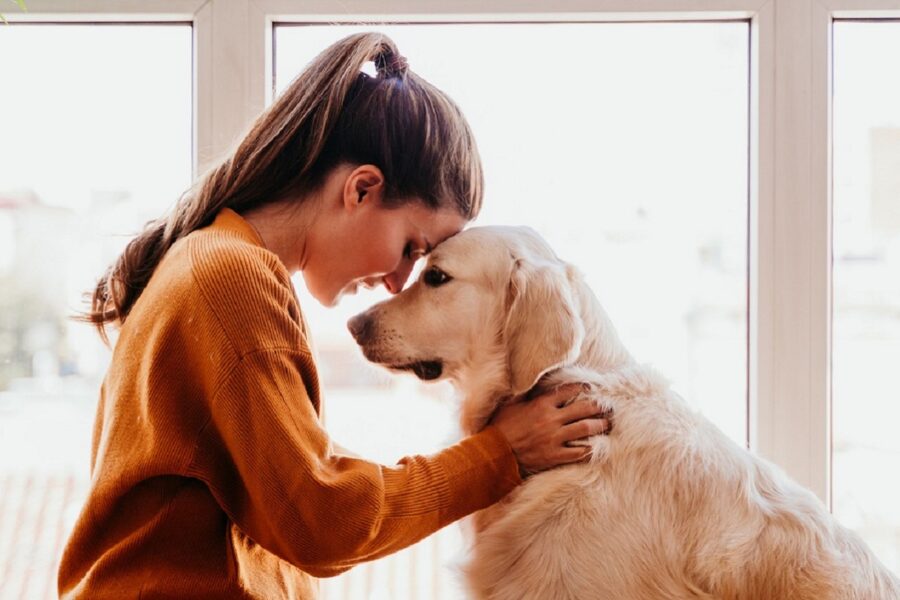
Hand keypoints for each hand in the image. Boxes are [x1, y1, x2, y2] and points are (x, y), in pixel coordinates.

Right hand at [489, 383, 612, 477]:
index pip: (568, 391)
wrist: (494, 454)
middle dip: (599, 406)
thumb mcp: (510, 404)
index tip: (591, 386)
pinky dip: (590, 449)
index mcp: (541, 404)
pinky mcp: (555, 456)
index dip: (582, 387)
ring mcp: (554, 439)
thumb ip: (526, 394)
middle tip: (609, 406)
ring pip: (586, 429)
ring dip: (600, 425)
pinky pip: (579, 452)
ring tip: (609, 423)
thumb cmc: (499, 427)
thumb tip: (534, 383)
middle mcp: (551, 420)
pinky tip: (598, 447)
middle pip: (584, 409)